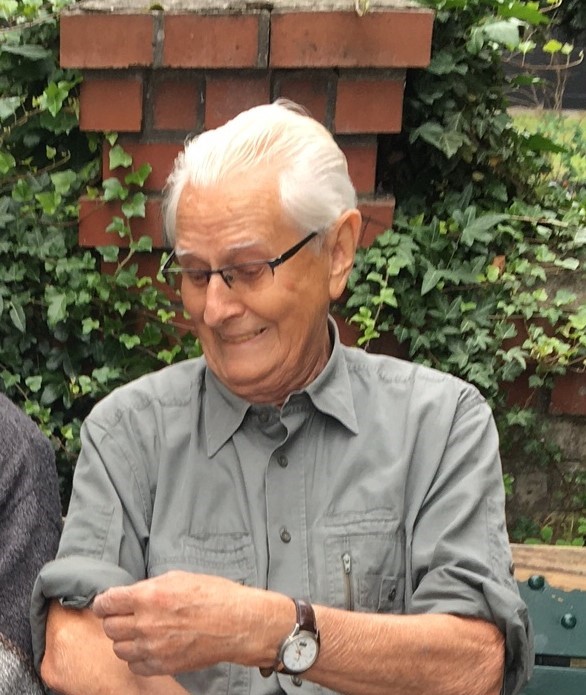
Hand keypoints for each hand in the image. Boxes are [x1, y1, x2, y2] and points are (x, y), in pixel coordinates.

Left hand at [92, 571, 264, 676]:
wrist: (236, 623)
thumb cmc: (213, 596)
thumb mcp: (179, 578)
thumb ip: (150, 587)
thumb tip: (131, 594)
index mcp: (149, 596)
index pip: (107, 602)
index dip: (104, 603)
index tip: (107, 604)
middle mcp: (146, 623)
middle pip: (109, 627)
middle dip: (115, 620)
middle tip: (126, 616)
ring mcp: (153, 647)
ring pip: (119, 648)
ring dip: (126, 640)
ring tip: (141, 632)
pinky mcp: (162, 665)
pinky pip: (134, 665)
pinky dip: (138, 657)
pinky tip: (150, 647)